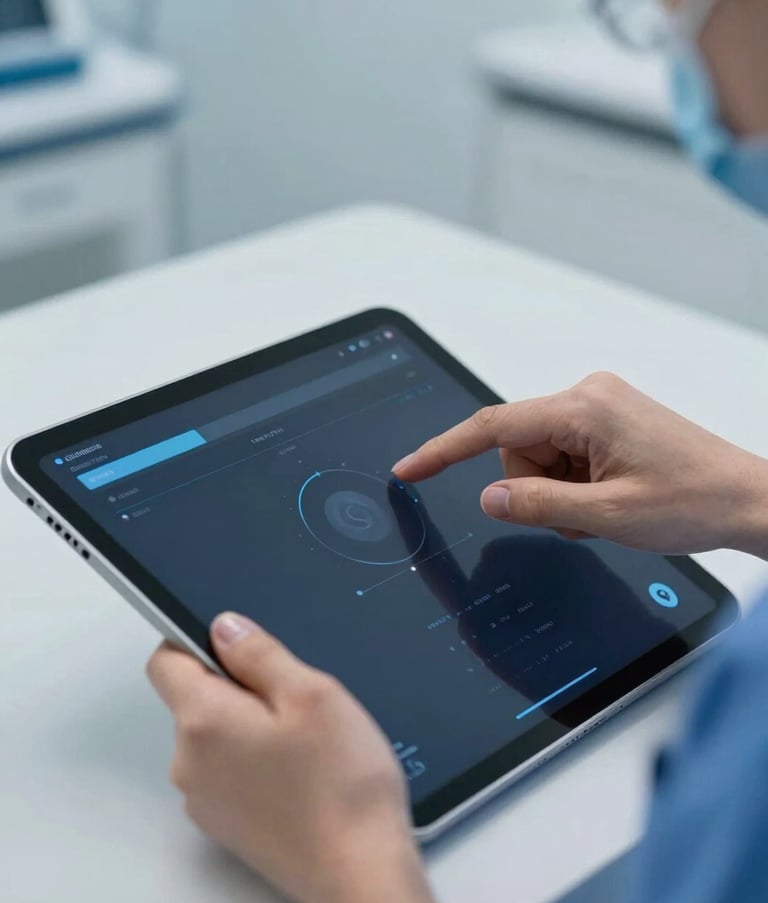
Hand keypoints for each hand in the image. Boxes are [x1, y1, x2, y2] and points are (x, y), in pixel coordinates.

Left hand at [147, 614, 434, 902]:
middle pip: (195, 698)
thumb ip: (259, 653)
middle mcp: (189, 763)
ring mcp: (204, 799)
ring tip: (305, 743)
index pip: (165, 660)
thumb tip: (224, 627)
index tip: (240, 646)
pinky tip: (301, 773)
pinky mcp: (225, 824)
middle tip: (295, 702)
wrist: (359, 872)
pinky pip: (228, 770)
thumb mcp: (312, 692)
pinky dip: (256, 761)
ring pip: (215, 735)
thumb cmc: (341, 786)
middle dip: (239, 687)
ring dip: (250, 725)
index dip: (199, 640)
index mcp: (203, 721)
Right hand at [393, 372, 767, 557]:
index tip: (410, 469)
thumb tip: (488, 498)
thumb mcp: (606, 515)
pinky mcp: (608, 421)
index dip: (444, 450)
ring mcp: (600, 406)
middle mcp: (588, 395)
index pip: (493, 426)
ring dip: (558, 492)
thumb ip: (536, 505)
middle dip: (535, 489)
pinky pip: (563, 455)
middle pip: (517, 448)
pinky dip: (573, 485)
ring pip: (539, 457)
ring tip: (603, 509)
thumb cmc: (695, 499)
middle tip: (581, 516)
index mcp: (584, 407)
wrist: (748, 499)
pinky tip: (609, 497)